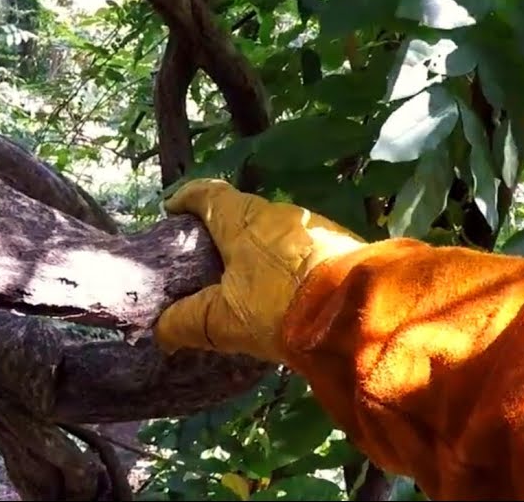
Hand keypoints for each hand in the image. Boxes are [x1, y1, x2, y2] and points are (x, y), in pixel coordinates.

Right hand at [154, 179, 365, 361]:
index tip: (172, 209)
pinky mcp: (342, 247)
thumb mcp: (224, 320)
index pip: (207, 194)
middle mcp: (278, 213)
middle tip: (208, 257)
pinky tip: (285, 292)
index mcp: (242, 219)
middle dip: (223, 230)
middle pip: (242, 212)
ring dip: (258, 249)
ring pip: (275, 232)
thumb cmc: (279, 305)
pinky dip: (286, 264)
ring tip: (248, 279)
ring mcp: (314, 227)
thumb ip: (188, 322)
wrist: (362, 313)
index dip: (187, 198)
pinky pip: (302, 249)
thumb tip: (161, 330)